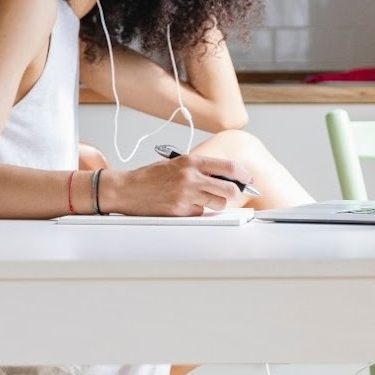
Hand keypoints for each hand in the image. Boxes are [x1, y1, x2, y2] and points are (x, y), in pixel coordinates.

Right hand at [107, 153, 250, 214]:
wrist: (127, 189)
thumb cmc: (149, 176)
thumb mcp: (175, 164)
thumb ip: (198, 168)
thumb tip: (223, 176)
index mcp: (191, 161)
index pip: (229, 167)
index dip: (243, 175)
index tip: (247, 180)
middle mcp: (191, 177)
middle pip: (230, 189)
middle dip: (234, 193)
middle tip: (231, 194)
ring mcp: (186, 195)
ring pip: (218, 204)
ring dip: (215, 203)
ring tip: (202, 199)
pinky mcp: (180, 210)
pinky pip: (200, 213)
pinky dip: (197, 211)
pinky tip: (184, 205)